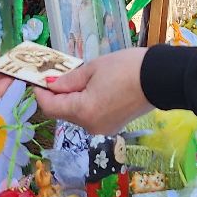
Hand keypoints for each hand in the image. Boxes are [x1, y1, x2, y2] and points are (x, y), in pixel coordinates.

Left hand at [31, 47, 150, 134]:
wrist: (160, 78)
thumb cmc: (126, 68)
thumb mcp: (93, 68)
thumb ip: (68, 80)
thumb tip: (50, 84)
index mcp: (83, 111)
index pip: (50, 107)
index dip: (40, 93)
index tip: (37, 79)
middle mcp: (90, 126)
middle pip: (63, 112)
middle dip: (58, 95)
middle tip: (59, 74)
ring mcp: (102, 128)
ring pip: (77, 115)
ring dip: (73, 99)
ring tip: (81, 78)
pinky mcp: (113, 126)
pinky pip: (91, 116)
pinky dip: (86, 104)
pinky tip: (94, 88)